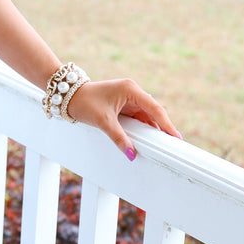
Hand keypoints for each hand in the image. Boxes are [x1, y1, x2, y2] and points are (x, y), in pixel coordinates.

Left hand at [65, 77, 181, 159]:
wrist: (68, 95)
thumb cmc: (84, 102)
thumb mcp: (103, 121)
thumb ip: (119, 137)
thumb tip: (131, 154)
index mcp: (131, 89)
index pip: (154, 108)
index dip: (166, 123)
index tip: (175, 137)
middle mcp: (132, 91)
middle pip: (153, 112)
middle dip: (161, 127)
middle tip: (172, 144)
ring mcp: (128, 98)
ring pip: (145, 115)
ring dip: (151, 128)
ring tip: (161, 144)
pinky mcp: (123, 104)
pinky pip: (137, 117)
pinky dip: (141, 127)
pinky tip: (147, 138)